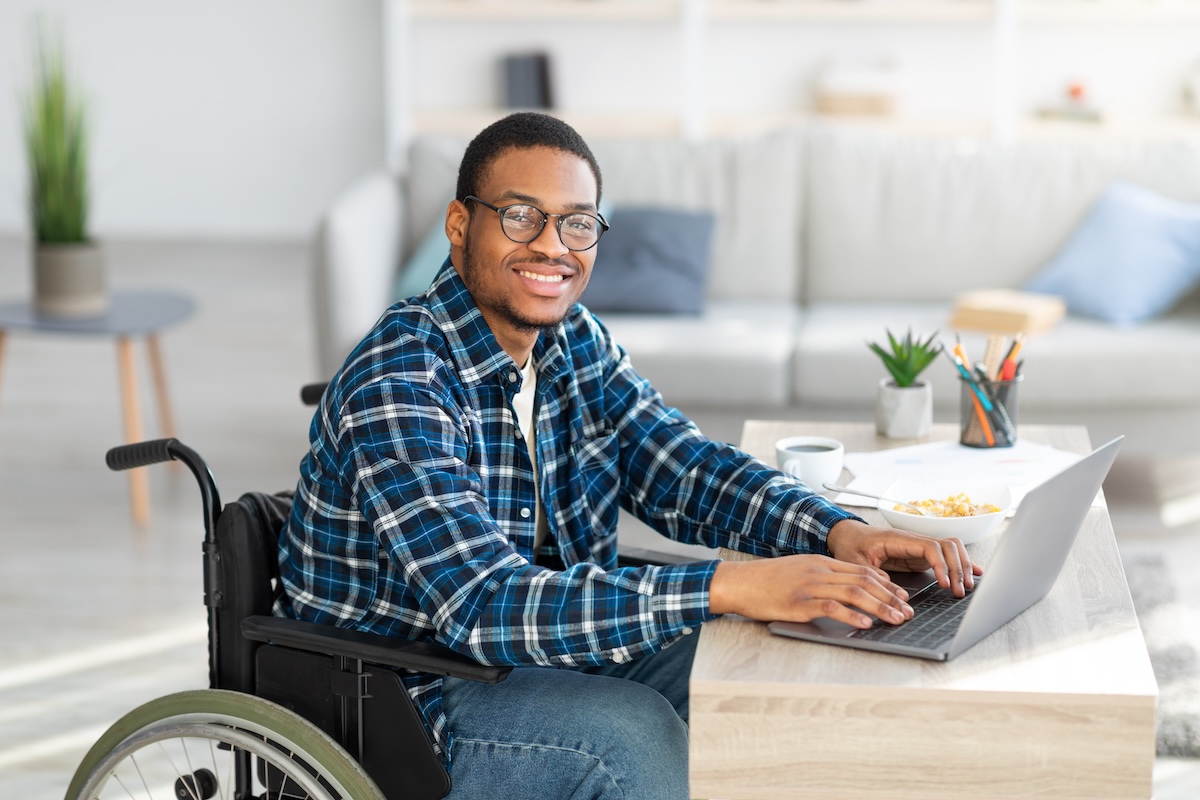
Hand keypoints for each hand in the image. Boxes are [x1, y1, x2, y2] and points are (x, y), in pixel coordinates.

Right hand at [709, 554, 914, 628]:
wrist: (739, 582)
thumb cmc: (767, 580)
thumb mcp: (799, 570)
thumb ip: (824, 576)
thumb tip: (849, 587)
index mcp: (821, 562)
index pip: (862, 569)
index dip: (886, 583)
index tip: (902, 596)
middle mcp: (819, 570)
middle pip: (864, 580)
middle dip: (890, 597)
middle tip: (908, 611)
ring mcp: (809, 585)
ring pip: (854, 593)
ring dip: (879, 607)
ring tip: (896, 619)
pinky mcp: (799, 602)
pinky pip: (831, 607)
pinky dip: (851, 615)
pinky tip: (865, 624)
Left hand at [826, 518, 982, 597]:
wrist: (847, 535)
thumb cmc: (851, 545)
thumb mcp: (854, 561)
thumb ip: (871, 574)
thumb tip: (893, 588)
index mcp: (898, 539)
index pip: (930, 547)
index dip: (941, 565)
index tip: (944, 584)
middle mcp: (913, 540)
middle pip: (947, 546)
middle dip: (957, 567)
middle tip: (959, 591)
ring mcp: (918, 547)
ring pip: (951, 549)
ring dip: (962, 566)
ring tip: (966, 587)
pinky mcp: (920, 555)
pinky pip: (945, 555)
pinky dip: (961, 563)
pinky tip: (974, 573)